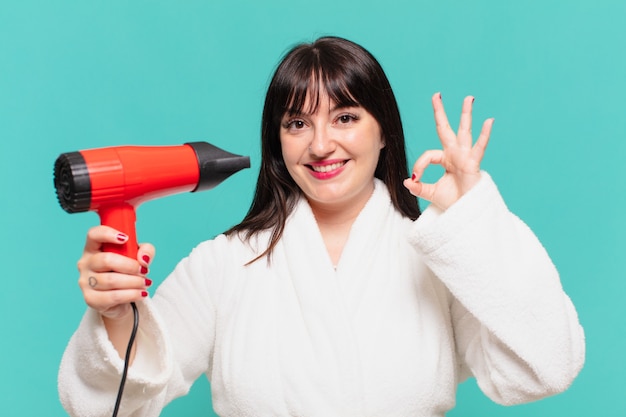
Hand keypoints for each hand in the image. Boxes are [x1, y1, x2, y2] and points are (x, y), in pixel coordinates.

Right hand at [77, 225, 154, 320]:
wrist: (122, 299)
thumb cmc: (127, 272)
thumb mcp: (139, 257)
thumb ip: (146, 250)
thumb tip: (143, 259)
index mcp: (94, 248)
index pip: (93, 235)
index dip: (107, 234)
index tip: (125, 238)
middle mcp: (86, 263)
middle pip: (106, 260)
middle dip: (130, 266)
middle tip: (144, 271)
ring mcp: (85, 282)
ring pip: (111, 280)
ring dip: (134, 282)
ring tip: (145, 283)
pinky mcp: (91, 299)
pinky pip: (113, 297)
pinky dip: (131, 294)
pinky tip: (141, 293)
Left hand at [403, 93, 493, 209]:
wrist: (465, 214)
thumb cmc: (452, 202)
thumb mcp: (430, 193)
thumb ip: (418, 187)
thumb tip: (407, 181)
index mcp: (445, 159)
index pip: (428, 155)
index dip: (419, 165)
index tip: (415, 178)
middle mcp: (455, 154)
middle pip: (446, 129)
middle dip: (440, 112)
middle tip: (436, 95)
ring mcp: (465, 157)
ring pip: (465, 131)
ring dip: (466, 114)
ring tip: (468, 98)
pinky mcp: (473, 164)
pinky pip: (479, 148)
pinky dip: (484, 135)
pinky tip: (489, 121)